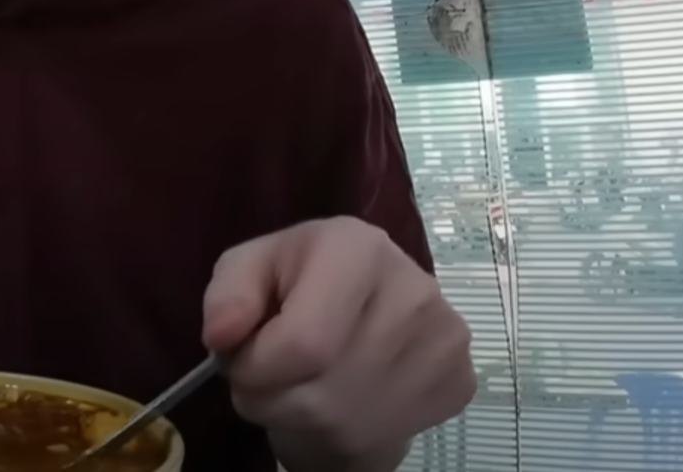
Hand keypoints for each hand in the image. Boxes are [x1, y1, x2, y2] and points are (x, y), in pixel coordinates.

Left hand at [203, 217, 473, 466]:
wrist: (363, 309)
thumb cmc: (293, 284)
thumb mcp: (247, 271)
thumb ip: (227, 294)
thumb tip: (223, 334)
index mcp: (356, 246)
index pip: (302, 344)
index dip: (255, 367)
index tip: (240, 359)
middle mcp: (413, 289)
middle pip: (318, 391)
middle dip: (271, 396)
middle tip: (267, 376)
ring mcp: (445, 340)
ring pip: (343, 423)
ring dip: (300, 416)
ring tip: (299, 385)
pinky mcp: (459, 382)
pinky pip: (378, 436)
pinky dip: (343, 430)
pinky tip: (344, 396)